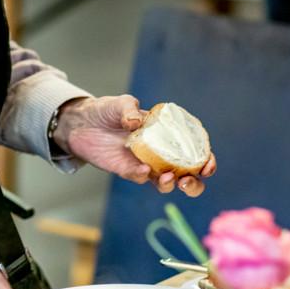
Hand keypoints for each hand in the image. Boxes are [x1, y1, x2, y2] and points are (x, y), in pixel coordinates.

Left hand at [53, 96, 216, 196]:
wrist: (81, 123)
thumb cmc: (108, 111)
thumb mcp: (121, 104)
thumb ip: (129, 109)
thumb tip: (136, 122)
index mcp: (169, 135)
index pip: (195, 150)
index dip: (206, 159)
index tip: (207, 164)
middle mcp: (161, 153)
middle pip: (186, 175)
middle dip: (194, 183)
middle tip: (188, 180)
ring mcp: (145, 163)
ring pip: (166, 183)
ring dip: (171, 185)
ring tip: (168, 178)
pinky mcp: (127, 170)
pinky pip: (140, 178)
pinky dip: (144, 176)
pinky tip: (143, 170)